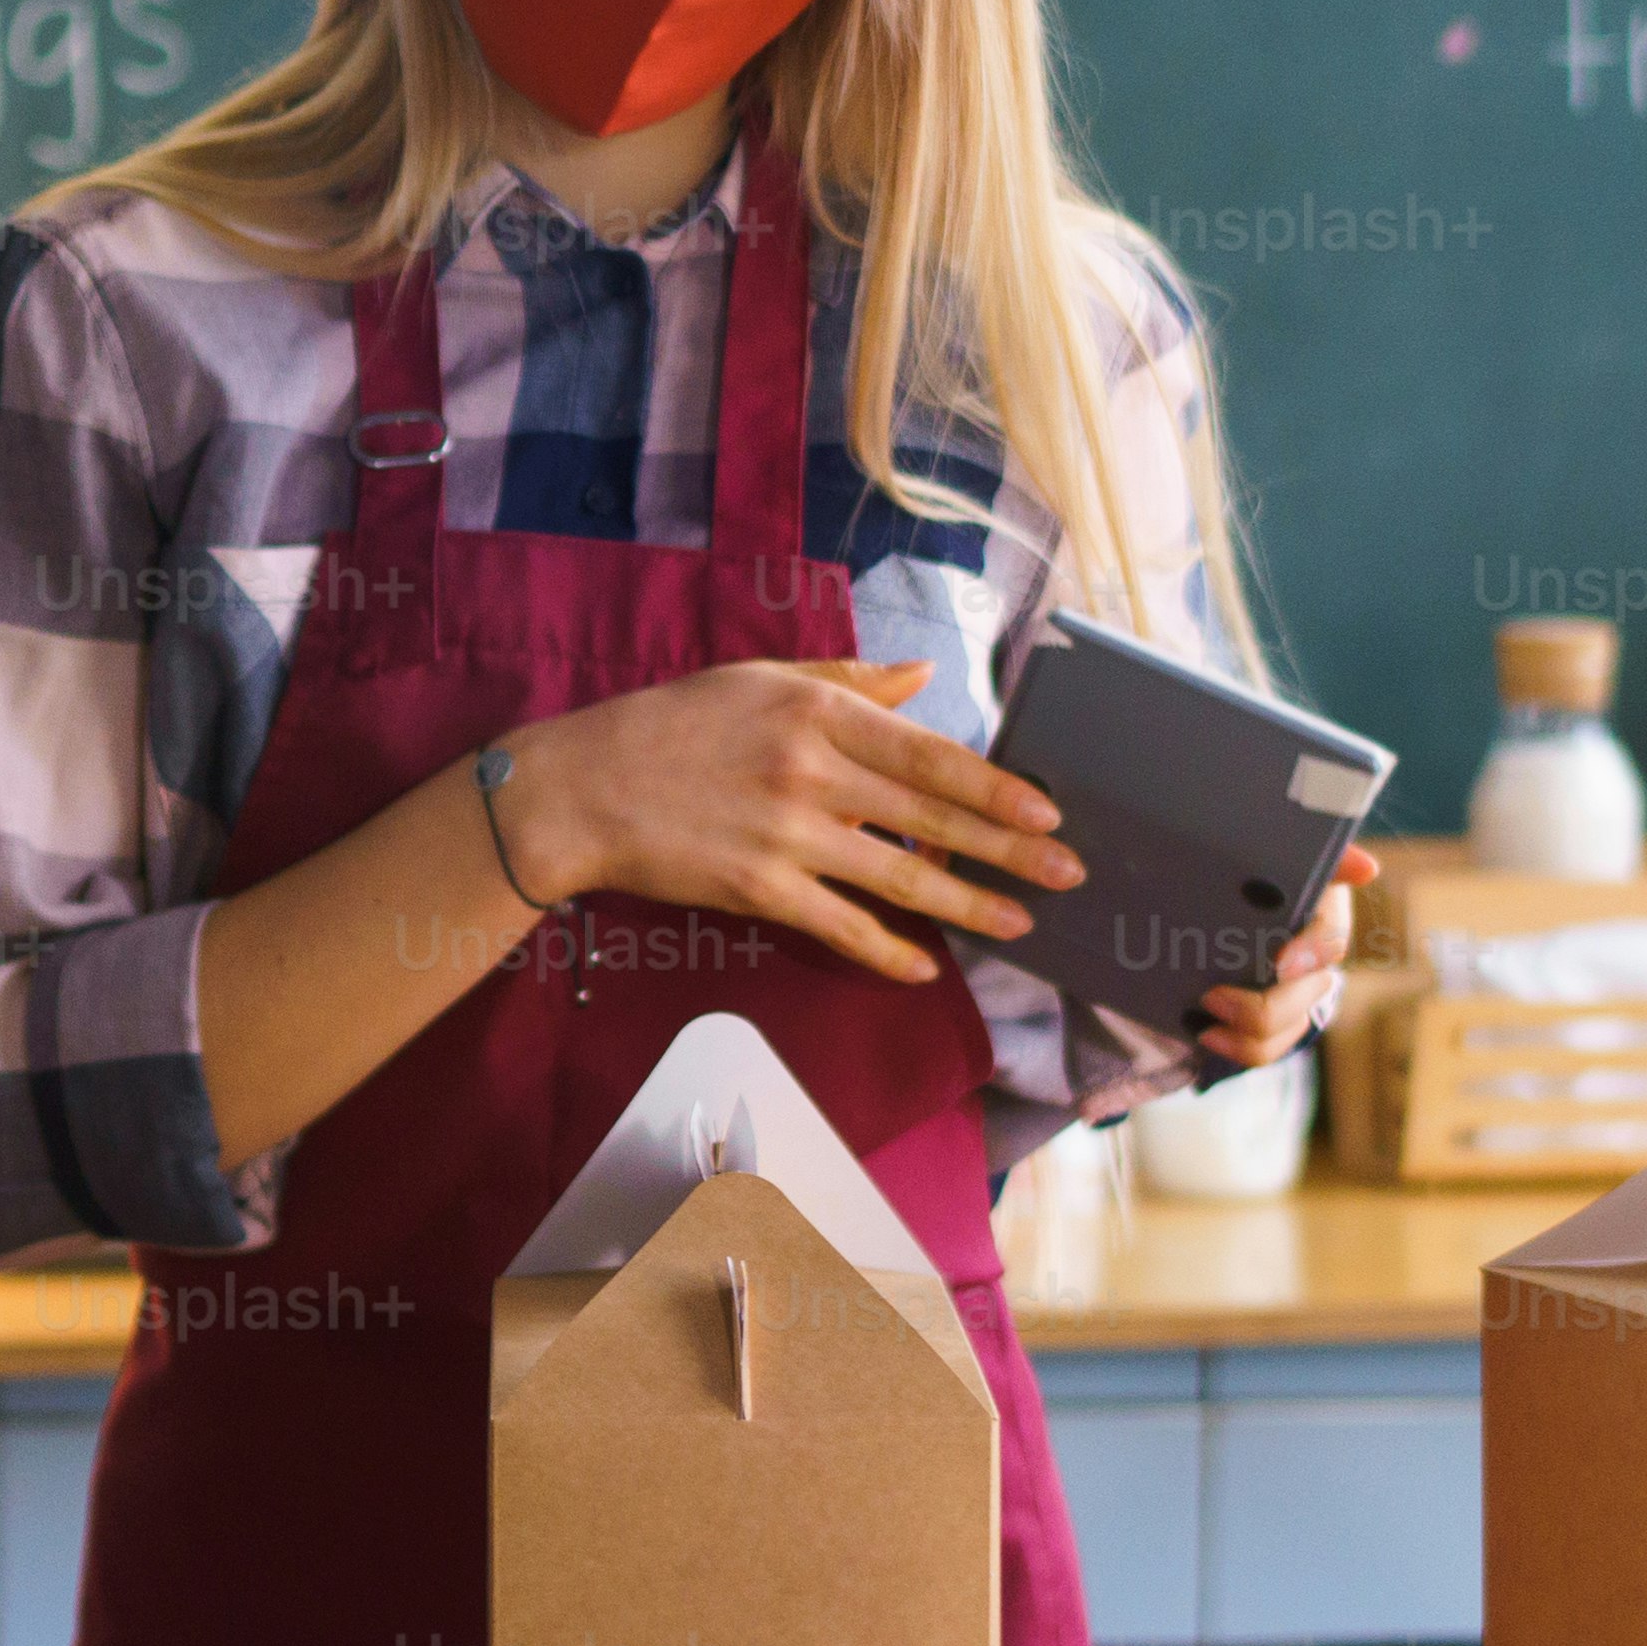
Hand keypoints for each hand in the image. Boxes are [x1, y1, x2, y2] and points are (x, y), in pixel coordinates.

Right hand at [494, 657, 1080, 985]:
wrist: (580, 789)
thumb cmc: (668, 726)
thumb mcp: (758, 679)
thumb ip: (847, 681)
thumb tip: (924, 678)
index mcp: (818, 711)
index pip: (931, 754)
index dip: (996, 789)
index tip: (1047, 811)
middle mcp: (812, 771)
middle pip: (933, 819)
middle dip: (1009, 851)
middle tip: (1066, 875)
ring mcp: (788, 835)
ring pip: (901, 880)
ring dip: (969, 905)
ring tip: (1017, 923)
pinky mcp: (760, 890)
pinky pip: (843, 928)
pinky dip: (889, 952)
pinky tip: (924, 967)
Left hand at [1187, 845, 1383, 1074]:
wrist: (1201, 897)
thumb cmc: (1242, 872)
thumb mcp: (1259, 855)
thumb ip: (1305, 853)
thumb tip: (1366, 868)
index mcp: (1318, 905)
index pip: (1331, 933)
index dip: (1312, 951)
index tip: (1281, 964)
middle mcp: (1317, 952)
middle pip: (1309, 992)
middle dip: (1265, 1005)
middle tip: (1212, 996)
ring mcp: (1301, 990)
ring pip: (1290, 1025)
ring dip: (1249, 1033)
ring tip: (1204, 1020)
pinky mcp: (1279, 1019)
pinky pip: (1272, 1048)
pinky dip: (1240, 1049)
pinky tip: (1206, 1034)